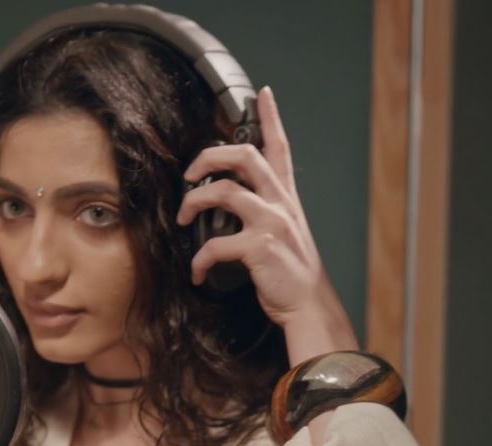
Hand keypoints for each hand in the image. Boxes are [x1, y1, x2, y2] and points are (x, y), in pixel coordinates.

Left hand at [179, 87, 357, 364]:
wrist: (308, 305)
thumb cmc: (290, 271)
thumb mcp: (285, 231)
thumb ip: (264, 210)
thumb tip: (228, 200)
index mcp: (284, 197)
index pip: (279, 147)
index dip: (271, 118)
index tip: (262, 94)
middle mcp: (280, 203)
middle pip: (244, 155)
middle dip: (208, 156)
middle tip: (190, 174)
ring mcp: (271, 223)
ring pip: (224, 191)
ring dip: (193, 202)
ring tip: (183, 218)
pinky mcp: (259, 248)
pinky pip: (217, 244)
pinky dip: (199, 259)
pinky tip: (196, 270)